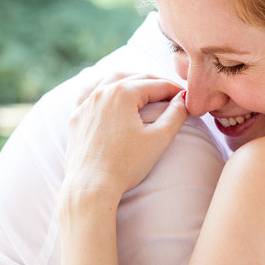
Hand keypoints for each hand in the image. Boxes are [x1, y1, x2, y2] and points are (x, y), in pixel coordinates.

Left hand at [64, 74, 187, 204]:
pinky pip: (88, 92)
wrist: (90, 187)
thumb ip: (176, 115)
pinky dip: (102, 86)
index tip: (187, 97)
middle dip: (156, 83)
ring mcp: (86, 103)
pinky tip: (107, 90)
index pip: (157, 85)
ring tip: (145, 88)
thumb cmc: (126, 165)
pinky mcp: (76, 116)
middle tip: (172, 93)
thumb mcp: (159, 139)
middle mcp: (102, 92)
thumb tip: (183, 99)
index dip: (175, 90)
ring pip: (110, 79)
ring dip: (131, 79)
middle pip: (135, 78)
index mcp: (123, 93)